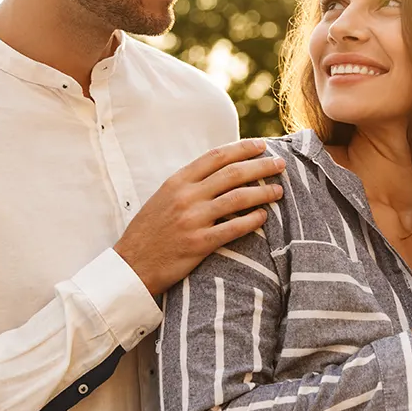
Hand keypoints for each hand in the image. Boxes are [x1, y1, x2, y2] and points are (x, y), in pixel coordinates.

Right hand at [115, 138, 284, 296]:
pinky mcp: (199, 244)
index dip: (242, 148)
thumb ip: (188, 184)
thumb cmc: (149, 231)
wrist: (131, 265)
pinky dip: (253, 221)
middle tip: (280, 164)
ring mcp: (193, 220)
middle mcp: (186, 196)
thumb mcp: (163, 198)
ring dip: (263, 193)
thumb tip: (220, 171)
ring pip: (238, 198)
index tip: (262, 145)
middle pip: (233, 174)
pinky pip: (234, 228)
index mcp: (177, 182)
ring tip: (279, 191)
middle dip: (261, 166)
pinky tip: (264, 217)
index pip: (216, 157)